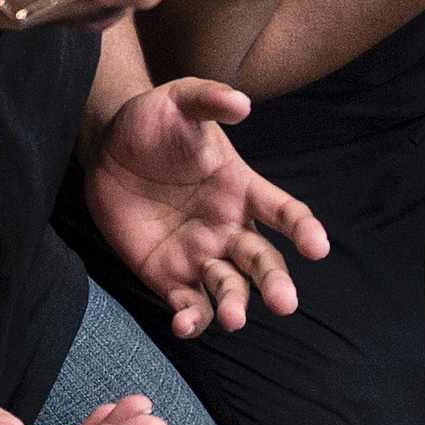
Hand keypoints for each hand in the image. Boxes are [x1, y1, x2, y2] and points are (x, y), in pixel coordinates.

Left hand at [85, 78, 328, 336]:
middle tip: (285, 303)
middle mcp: (229, 228)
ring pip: (230, 289)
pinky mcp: (168, 275)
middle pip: (263, 262)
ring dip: (235, 305)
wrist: (107, 144)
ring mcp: (200, 254)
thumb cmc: (154, 119)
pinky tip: (184, 324)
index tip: (317, 246)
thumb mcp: (180, 99)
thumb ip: (209, 99)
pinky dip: (190, 319)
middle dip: (276, 282)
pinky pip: (188, 304)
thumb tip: (240, 103)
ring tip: (232, 318)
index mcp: (243, 189)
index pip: (284, 212)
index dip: (303, 229)